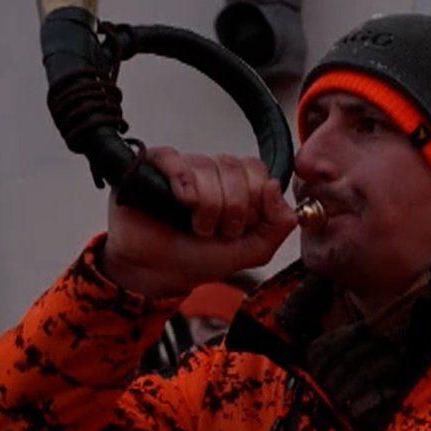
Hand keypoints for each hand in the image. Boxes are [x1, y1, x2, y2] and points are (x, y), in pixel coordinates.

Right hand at [101, 148, 297, 299]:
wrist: (155, 272)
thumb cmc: (196, 259)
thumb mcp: (252, 251)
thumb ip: (278, 225)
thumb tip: (274, 186)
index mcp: (236, 188)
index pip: (257, 170)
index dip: (254, 199)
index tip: (242, 225)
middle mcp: (211, 174)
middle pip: (235, 166)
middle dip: (232, 206)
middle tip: (219, 229)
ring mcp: (182, 168)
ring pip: (208, 166)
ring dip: (207, 205)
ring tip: (198, 226)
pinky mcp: (152, 167)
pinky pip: (173, 158)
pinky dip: (182, 184)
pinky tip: (181, 203)